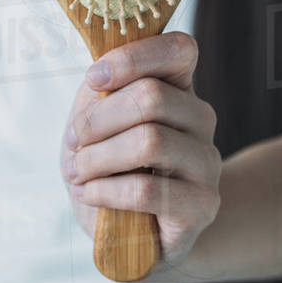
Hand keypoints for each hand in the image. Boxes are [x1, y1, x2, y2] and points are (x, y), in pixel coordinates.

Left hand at [59, 31, 221, 277]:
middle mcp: (200, 120)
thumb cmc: (110, 169)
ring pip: (150, 141)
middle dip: (98, 120)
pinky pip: (147, 190)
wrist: (132, 233)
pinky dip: (105, 190)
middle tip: (75, 141)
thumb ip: (100, 94)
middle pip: (152, 97)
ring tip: (78, 172)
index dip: (132, 58)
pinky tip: (90, 194)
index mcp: (178, 89)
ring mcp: (206, 163)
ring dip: (98, 158)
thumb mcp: (96, 123)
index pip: (180, 49)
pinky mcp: (201, 206)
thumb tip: (100, 79)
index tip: (94, 79)